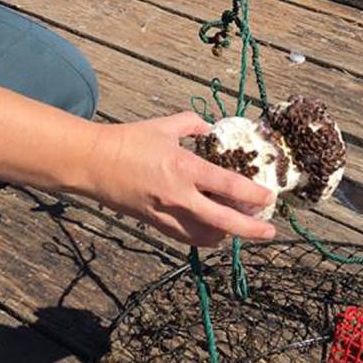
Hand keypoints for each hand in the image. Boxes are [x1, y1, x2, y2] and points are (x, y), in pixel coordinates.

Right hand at [83, 112, 276, 246]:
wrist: (92, 163)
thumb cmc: (128, 141)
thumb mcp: (165, 126)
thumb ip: (193, 125)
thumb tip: (210, 129)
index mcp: (185, 168)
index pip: (229, 186)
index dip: (254, 195)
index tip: (269, 198)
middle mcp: (179, 196)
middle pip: (224, 222)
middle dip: (251, 229)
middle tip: (269, 230)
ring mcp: (167, 214)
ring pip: (207, 236)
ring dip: (228, 233)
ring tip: (240, 224)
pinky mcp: (155, 224)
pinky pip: (187, 237)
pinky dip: (205, 236)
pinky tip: (214, 230)